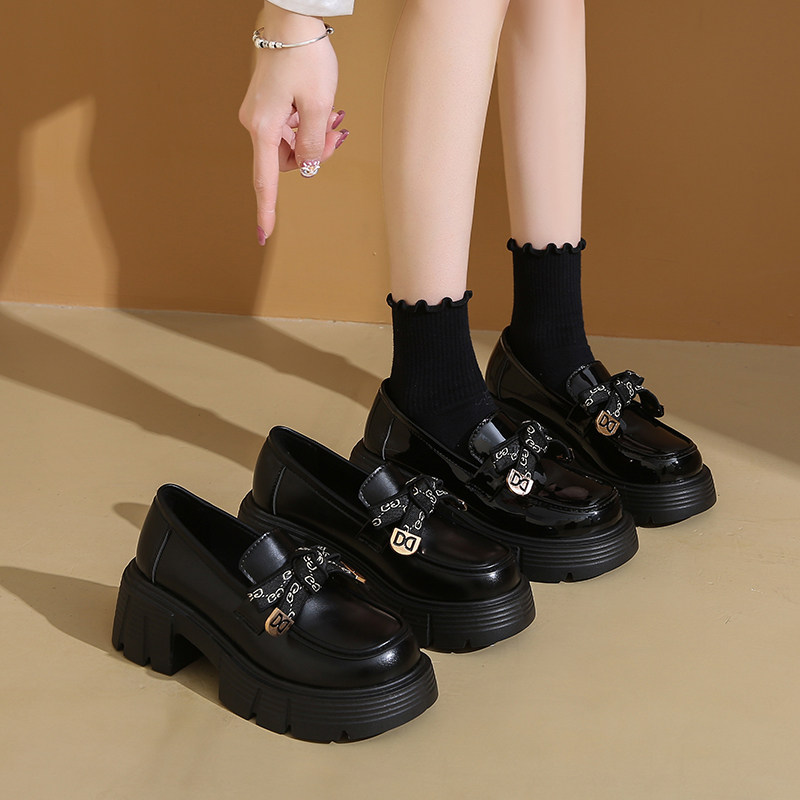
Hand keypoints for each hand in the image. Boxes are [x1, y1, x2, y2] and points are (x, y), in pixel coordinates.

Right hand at [239, 7, 346, 242]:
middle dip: (314, 155)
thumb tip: (307, 167)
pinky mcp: (267, 104)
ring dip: (314, 138)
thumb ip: (314, 144)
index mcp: (263, 127)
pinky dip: (307, 125)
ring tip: (336, 118)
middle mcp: (255, 122)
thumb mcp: (319, 105)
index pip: (266, 181)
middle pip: (286, 160)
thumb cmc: (305, 56)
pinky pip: (288, 128)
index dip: (267, 210)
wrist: (291, 19)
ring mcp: (259, 113)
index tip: (263, 234)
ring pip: (290, 144)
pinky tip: (324, 110)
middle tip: (340, 134)